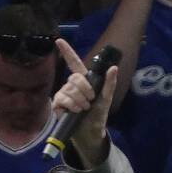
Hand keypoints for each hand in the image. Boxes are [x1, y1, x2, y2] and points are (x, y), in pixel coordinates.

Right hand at [54, 39, 118, 165]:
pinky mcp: (57, 104)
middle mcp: (72, 85)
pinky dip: (71, 105)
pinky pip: (62, 99)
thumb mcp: (106, 99)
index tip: (59, 40)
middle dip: (85, 90)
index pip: (73, 62)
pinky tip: (75, 111)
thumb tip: (114, 67)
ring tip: (83, 108)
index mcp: (83, 81)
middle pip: (74, 78)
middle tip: (90, 101)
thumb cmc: (98, 114)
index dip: (67, 51)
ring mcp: (63, 94)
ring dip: (79, 100)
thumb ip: (110, 84)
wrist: (90, 131)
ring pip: (69, 89)